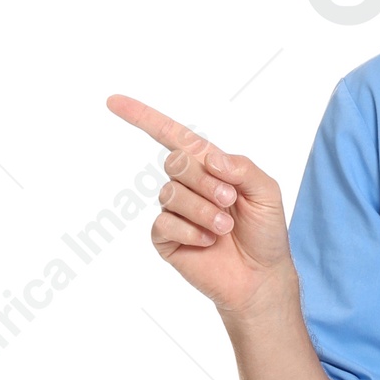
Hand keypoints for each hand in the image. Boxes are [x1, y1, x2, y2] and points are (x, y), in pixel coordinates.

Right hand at [106, 95, 295, 323]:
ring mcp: (175, 212)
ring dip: (202, 209)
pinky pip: (164, 223)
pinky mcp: (166, 238)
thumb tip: (208, 158)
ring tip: (224, 227)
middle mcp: (188, 186)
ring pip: (170, 194)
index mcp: (209, 167)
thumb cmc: (265, 233)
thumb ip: (242, 167)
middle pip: (175, 162)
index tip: (114, 101)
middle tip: (230, 202)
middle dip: (205, 181)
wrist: (261, 277)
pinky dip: (189, 230)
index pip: (172, 136)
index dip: (143, 117)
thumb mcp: (266, 192)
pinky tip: (207, 242)